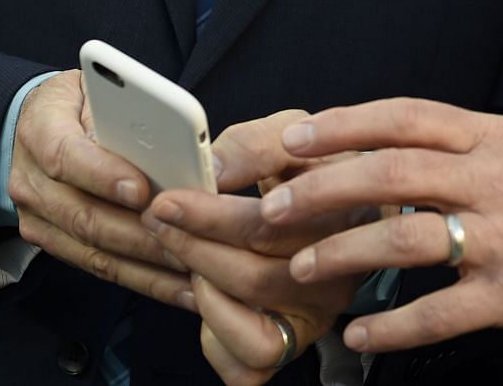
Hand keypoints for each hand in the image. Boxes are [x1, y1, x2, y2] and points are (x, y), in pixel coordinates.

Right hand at [6, 71, 191, 308]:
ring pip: (93, 250)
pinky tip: (179, 286)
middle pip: (83, 215)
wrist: (33, 124)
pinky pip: (97, 266)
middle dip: (138, 233)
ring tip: (194, 272)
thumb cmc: (79, 102)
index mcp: (39, 130)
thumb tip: (168, 143)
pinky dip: (141, 279)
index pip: (66, 156)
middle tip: (186, 241)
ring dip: (146, 266)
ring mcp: (36, 217)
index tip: (143, 190)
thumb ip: (122, 110)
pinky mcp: (50, 242)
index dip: (103, 175)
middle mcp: (30, 180)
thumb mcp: (95, 88)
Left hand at [145, 111, 375, 384]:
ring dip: (203, 290)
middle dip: (193, 248)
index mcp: (345, 218)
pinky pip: (248, 363)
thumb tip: (212, 169)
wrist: (336, 206)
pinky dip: (215, 336)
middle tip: (157, 220)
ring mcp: (318, 316)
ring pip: (252, 328)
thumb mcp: (289, 138)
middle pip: (255, 278)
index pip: (270, 227)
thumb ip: (253, 146)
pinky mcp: (293, 345)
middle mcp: (339, 276)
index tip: (169, 201)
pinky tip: (207, 295)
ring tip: (184, 253)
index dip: (210, 217)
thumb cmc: (306, 170)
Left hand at [261, 99, 502, 355]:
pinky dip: (391, 327)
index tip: (294, 138)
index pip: (406, 117)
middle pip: (392, 172)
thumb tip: (378, 148)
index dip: (344, 125)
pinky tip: (361, 335)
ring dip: (343, 253)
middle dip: (322, 189)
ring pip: (406, 238)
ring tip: (302, 268)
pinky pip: (437, 312)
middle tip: (274, 208)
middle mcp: (497, 178)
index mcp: (495, 138)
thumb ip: (459, 151)